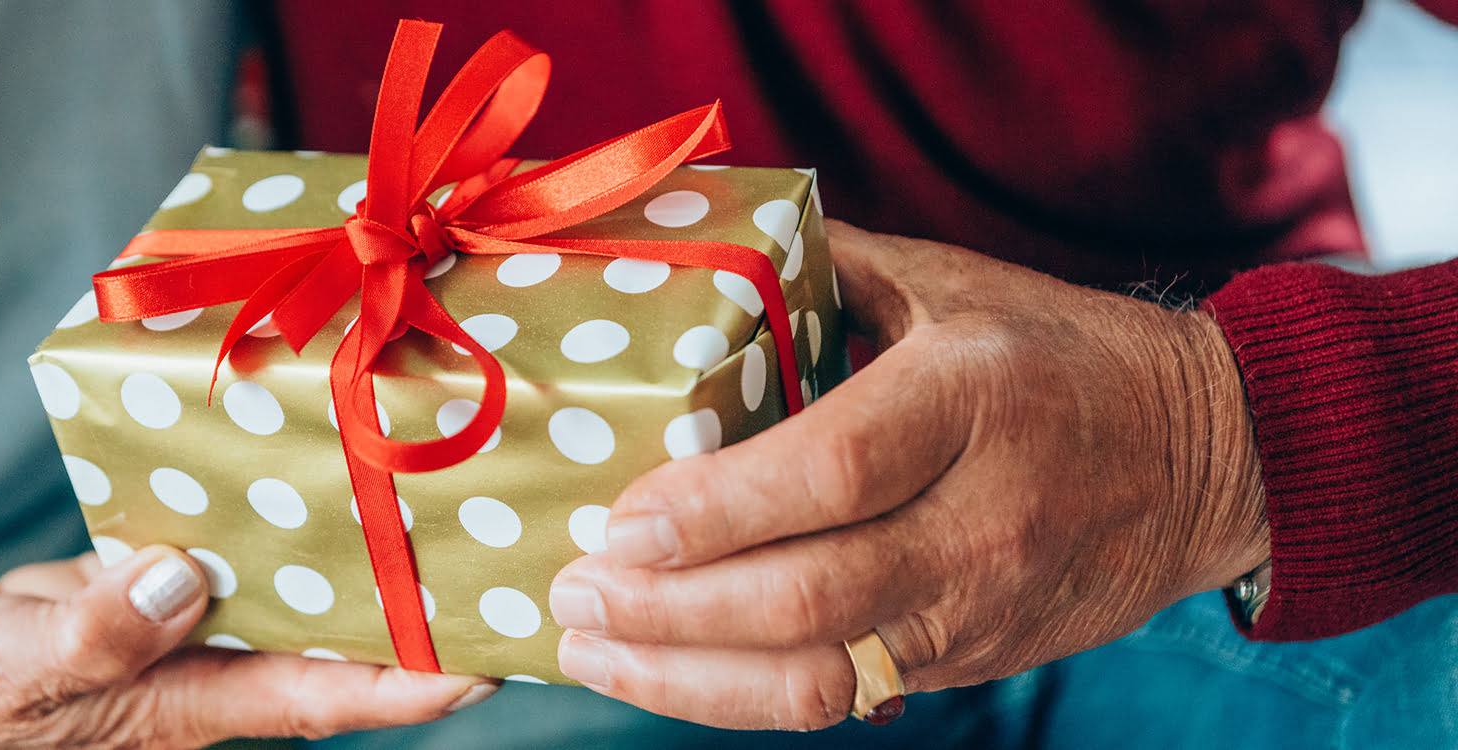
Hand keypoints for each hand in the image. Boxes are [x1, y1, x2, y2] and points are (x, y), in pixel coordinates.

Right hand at [0, 547, 496, 747]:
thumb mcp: (13, 661)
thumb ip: (95, 629)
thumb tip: (184, 578)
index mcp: (190, 702)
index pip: (326, 694)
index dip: (411, 681)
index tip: (489, 657)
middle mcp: (209, 670)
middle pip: (337, 645)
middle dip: (417, 614)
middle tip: (501, 556)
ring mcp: (188, 634)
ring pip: (297, 597)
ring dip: (365, 562)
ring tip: (442, 499)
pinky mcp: (156, 596)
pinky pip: (237, 560)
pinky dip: (282, 524)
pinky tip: (318, 473)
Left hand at [547, 220, 1268, 729]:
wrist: (1209, 456)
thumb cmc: (1057, 353)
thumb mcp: (953, 283)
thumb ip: (827, 270)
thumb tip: (699, 254)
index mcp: (971, 399)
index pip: (829, 474)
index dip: (713, 512)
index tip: (618, 525)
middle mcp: (981, 516)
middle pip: (808, 594)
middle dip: (669, 609)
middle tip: (573, 592)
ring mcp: (980, 605)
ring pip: (818, 676)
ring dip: (686, 674)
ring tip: (590, 648)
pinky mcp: (972, 660)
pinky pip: (845, 698)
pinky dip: (743, 696)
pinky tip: (668, 673)